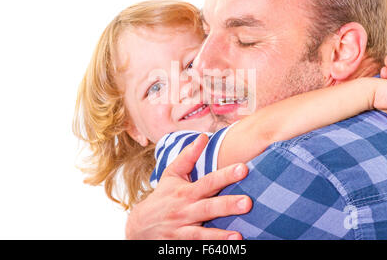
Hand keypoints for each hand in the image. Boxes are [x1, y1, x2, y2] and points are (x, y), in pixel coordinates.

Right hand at [125, 134, 251, 239]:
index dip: (226, 175)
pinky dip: (210, 248)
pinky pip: (196, 247)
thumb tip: (203, 137)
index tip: (244, 168)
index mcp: (186, 192)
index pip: (208, 181)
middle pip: (208, 208)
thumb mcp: (171, 175)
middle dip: (227, 205)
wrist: (138, 226)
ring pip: (201, 233)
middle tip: (248, 202)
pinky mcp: (180, 245)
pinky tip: (226, 249)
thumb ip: (188, 156)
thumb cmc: (162, 197)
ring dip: (220, 236)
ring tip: (239, 236)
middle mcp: (185, 210)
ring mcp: (182, 230)